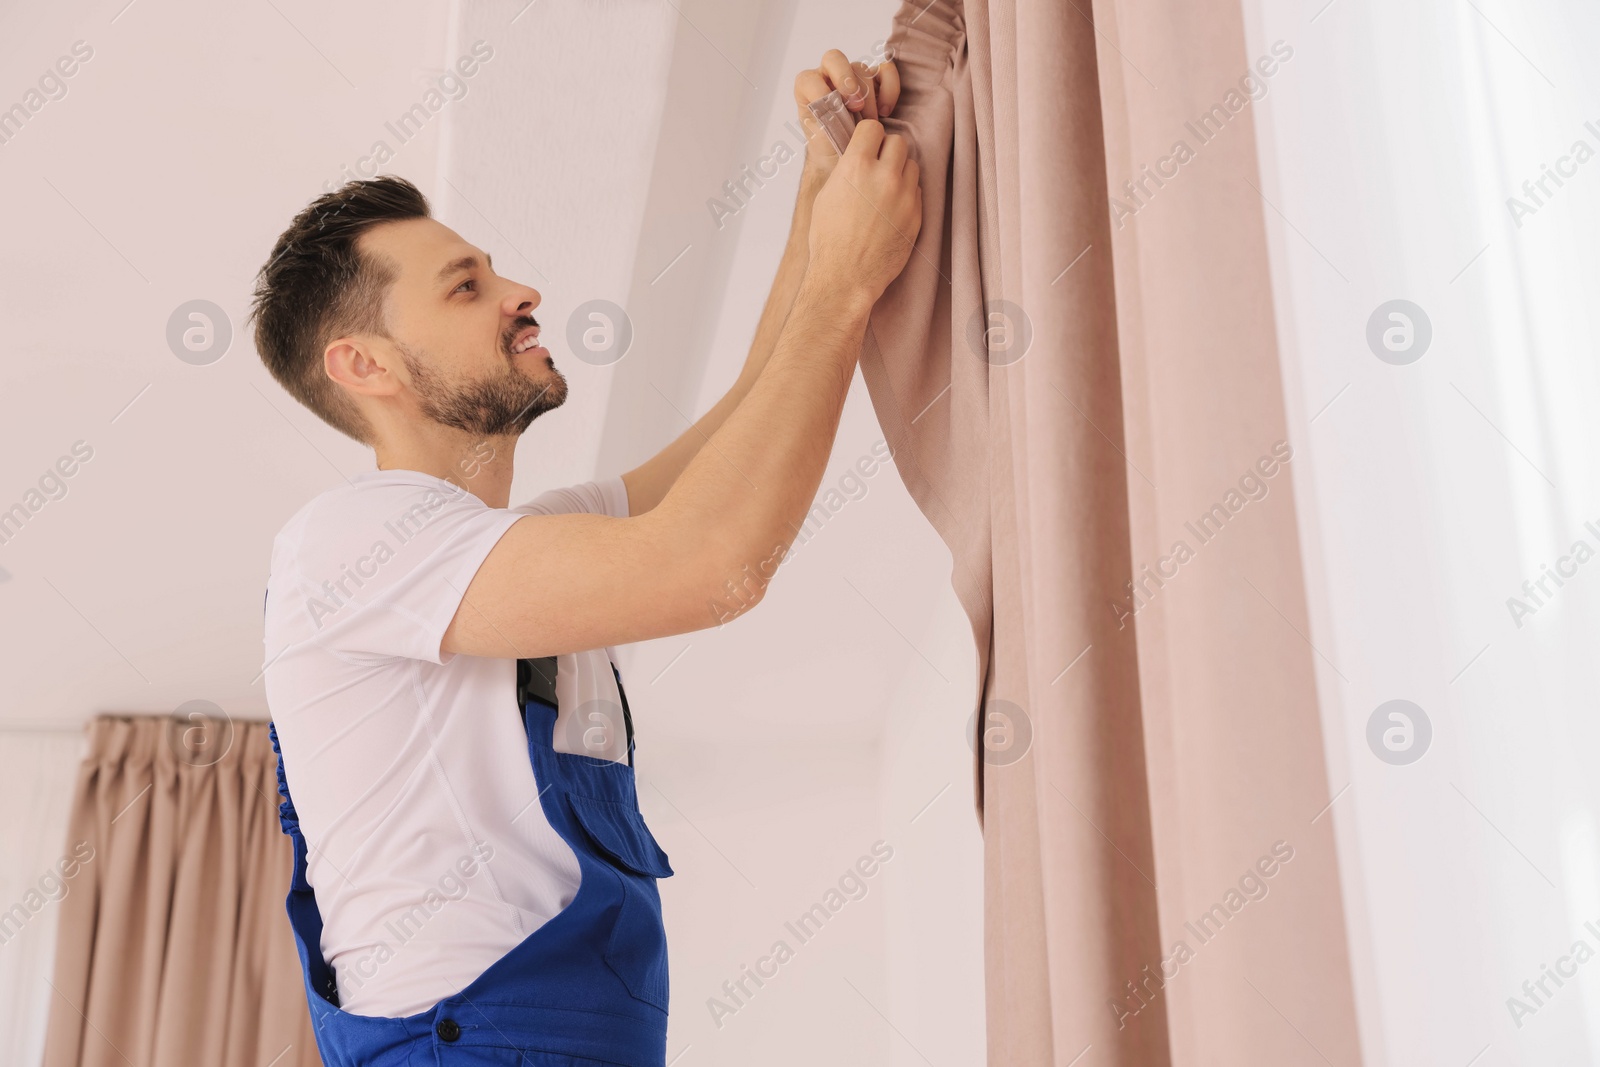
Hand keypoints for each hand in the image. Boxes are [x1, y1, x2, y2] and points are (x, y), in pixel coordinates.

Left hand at [794, 48, 900, 177]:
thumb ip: (822, 120)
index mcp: (809, 88)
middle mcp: (829, 77)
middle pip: (835, 59)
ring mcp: (854, 77)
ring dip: (868, 96)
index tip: (831, 111)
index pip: (809, 78)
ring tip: (870, 121)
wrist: (846, 156)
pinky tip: (885, 111)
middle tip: (856, 107)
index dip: (819, 90)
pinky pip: (886, 70)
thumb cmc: (830, 146)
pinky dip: (889, 88)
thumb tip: (834, 109)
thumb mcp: (820, 137)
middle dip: (846, 81)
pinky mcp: (876, 81)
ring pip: (862, 69)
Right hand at [806, 118, 922, 307]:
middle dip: (887, 151)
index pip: (873, 128)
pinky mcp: (917, 215)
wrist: (846, 277)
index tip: (866, 145)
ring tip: (885, 189)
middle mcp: (884, 177)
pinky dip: (907, 194)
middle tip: (877, 166)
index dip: (868, 136)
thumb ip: (846, 169)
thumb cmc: (829, 240)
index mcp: (856, 167)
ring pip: (912, 165)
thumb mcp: (826, 195)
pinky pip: (918, 191)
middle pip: (898, 142)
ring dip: (900, 171)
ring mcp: (904, 196)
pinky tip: (892, 209)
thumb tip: (857, 154)